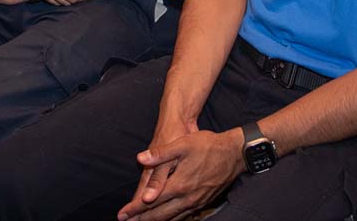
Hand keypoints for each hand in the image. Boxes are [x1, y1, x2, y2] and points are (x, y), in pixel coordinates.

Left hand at [118, 128, 244, 220]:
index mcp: (178, 185)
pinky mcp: (203, 202)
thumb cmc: (208, 146)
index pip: (150, 202)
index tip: (121, 215)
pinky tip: (167, 220)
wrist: (234, 153)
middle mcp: (186, 198)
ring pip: (172, 218)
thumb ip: (160, 153)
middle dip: (141, 220)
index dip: (134, 209)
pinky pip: (184, 216)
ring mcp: (196, 202)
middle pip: (159, 215)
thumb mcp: (182, 144)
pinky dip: (172, 220)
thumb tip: (141, 158)